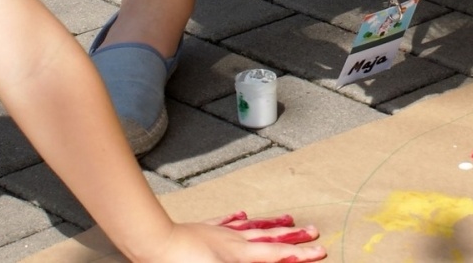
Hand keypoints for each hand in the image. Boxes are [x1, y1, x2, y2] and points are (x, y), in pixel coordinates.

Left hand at [141, 213, 324, 262]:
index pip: (277, 254)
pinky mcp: (200, 230)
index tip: (320, 251)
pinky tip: (241, 214)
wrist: (153, 244)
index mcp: (239, 255)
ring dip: (270, 224)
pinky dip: (235, 220)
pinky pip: (222, 223)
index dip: (300, 254)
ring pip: (251, 228)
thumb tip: (273, 261)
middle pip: (269, 237)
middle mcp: (233, 241)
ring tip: (288, 218)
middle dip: (293, 237)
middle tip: (313, 231)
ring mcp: (217, 233)